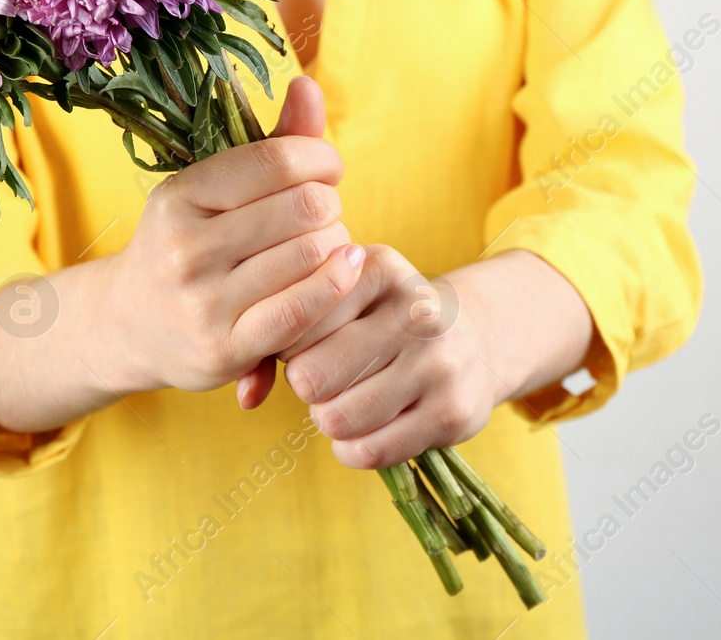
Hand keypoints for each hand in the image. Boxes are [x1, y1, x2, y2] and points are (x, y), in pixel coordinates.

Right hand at [96, 77, 364, 394]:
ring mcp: (202, 302)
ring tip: (327, 245)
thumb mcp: (213, 190)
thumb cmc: (189, 244)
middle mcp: (184, 248)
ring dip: (336, 245)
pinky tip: (346, 269)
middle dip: (330, 205)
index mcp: (179, 196)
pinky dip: (337, 284)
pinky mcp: (225, 349)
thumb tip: (308, 84)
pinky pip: (303, 310)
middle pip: (303, 207)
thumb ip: (272, 141)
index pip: (277, 160)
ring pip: (310, 255)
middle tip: (326, 213)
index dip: (321, 158)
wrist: (131, 327)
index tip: (327, 170)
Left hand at [276, 246, 593, 468]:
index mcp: (378, 268)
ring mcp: (440, 362)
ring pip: (337, 418)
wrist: (474, 340)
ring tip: (343, 402)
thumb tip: (246, 395)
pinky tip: (363, 429)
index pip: (293, 323)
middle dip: (305, 386)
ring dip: (328, 420)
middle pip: (311, 376)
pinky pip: (370, 452)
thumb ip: (283, 329)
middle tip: (321, 379)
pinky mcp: (453, 412)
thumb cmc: (380, 321)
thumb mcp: (341, 299)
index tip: (305, 342)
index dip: (287, 344)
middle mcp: (416, 309)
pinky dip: (352, 449)